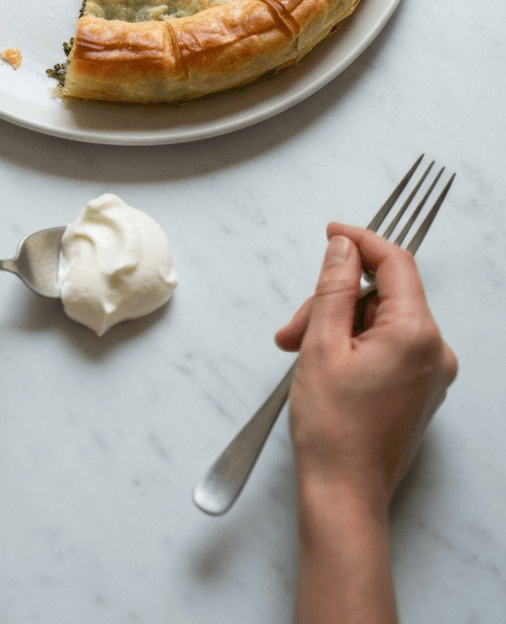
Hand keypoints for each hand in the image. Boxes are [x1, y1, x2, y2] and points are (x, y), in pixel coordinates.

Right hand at [275, 223, 456, 511]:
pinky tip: (321, 362)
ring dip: (337, 326)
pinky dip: (353, 345)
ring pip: (380, 321)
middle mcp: (435, 351)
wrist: (344, 495)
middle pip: (382, 295)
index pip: (396, 263)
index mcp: (416, 334)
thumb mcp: (321, 345)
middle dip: (333, 302)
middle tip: (293, 329)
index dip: (360, 241)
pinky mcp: (420, 390)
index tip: (331, 232)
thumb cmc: (332, 429)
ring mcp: (431, 374)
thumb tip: (342, 247)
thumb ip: (333, 288)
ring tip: (297, 352)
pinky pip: (387, 346)